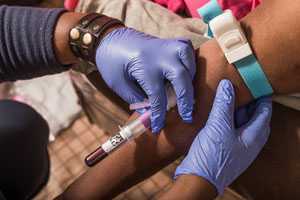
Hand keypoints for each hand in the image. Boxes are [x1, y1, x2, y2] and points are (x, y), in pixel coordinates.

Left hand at [96, 28, 195, 132]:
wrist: (110, 38)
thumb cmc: (112, 62)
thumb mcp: (118, 84)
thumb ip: (136, 100)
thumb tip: (152, 114)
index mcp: (144, 65)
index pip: (158, 96)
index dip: (159, 115)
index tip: (158, 127)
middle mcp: (160, 54)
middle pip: (181, 78)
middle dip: (185, 100)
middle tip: (187, 116)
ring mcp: (168, 45)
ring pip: (190, 62)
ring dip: (191, 81)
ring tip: (186, 96)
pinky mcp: (172, 42)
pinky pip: (189, 51)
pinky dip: (191, 64)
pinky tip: (187, 75)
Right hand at [174, 79, 271, 193]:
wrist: (197, 179)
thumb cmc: (212, 156)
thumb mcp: (218, 126)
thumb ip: (224, 104)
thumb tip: (227, 85)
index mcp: (254, 136)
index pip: (264, 110)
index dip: (260, 95)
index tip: (254, 81)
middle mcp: (249, 141)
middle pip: (252, 115)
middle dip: (246, 100)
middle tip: (236, 85)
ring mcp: (237, 145)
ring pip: (239, 122)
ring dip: (233, 109)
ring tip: (224, 94)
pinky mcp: (225, 148)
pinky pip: (229, 128)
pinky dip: (225, 118)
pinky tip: (215, 111)